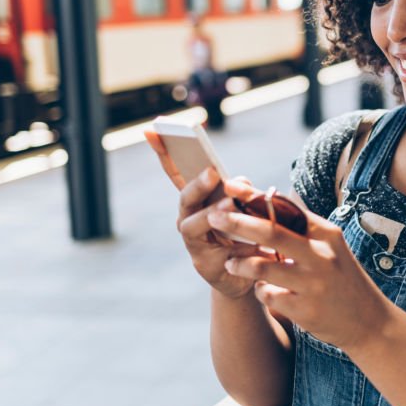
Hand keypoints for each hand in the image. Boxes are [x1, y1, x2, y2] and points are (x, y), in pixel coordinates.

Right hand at [144, 130, 275, 299]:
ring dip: (212, 213)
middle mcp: (188, 218)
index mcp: (196, 200)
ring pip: (194, 225)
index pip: (177, 174)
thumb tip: (238, 183)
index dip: (164, 153)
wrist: (250, 274)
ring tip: (229, 205)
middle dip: (197, 184)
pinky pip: (219, 252)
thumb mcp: (246, 207)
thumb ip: (242, 192)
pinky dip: (237, 246)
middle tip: (212, 172)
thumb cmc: (245, 233)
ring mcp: (193, 243)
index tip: (152, 131)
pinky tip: (253, 243)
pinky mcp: (206, 265)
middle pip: (185, 198)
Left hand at [207, 204, 395, 351]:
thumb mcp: (331, 247)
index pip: (286, 208)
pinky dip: (260, 291)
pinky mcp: (306, 310)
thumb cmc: (342, 278)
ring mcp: (314, 284)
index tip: (230, 187)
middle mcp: (321, 256)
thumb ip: (303, 227)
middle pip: (271, 232)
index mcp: (326, 234)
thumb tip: (270, 199)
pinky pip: (268, 295)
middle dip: (237, 222)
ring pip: (263, 267)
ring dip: (241, 262)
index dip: (255, 197)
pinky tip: (262, 290)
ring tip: (230, 262)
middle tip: (213, 216)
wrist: (369, 321)